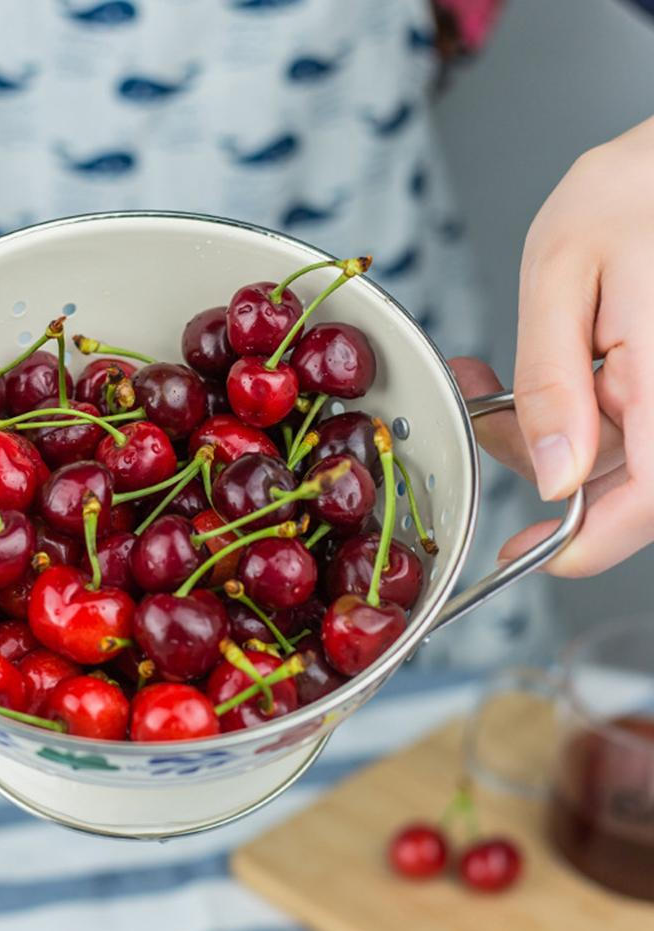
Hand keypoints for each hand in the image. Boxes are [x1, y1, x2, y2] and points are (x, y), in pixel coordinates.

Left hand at [451, 116, 653, 577]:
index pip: (650, 497)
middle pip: (624, 483)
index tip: (528, 554)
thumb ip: (554, 381)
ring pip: (616, 456)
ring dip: (544, 431)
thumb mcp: (564, 274)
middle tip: (479, 410)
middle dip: (539, 463)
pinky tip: (541, 366)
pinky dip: (570, 409)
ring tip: (488, 373)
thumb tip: (555, 478)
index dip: (589, 543)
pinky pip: (623, 422)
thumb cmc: (633, 191)